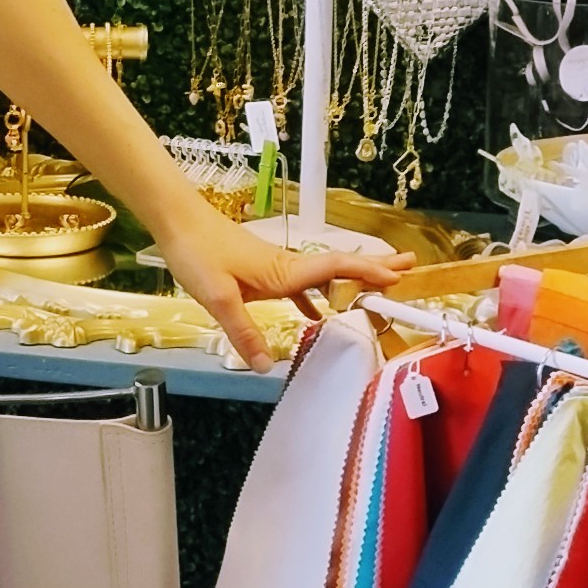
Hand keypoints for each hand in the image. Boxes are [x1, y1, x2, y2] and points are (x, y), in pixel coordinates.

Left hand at [154, 196, 402, 373]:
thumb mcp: (218, 297)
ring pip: (323, 275)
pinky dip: (316, 296)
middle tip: (409, 266)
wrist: (177, 222)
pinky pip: (299, 285)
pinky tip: (316, 313)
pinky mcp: (261, 271)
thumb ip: (243, 332)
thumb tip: (266, 366)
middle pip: (339, 267)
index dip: (368, 273)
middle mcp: (286, 266)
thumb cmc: (198, 252)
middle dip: (375, 267)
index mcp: (284, 271)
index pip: (335, 269)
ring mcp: (275, 268)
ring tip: (376, 287)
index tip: (398, 276)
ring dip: (350, 280)